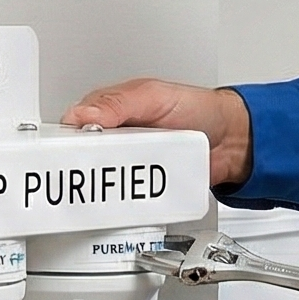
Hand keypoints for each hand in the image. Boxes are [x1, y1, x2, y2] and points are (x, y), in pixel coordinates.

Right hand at [61, 78, 252, 187]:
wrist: (232, 140)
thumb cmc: (197, 109)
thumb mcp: (154, 96)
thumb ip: (118, 103)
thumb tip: (84, 114)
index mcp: (112, 111)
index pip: (75, 125)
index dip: (66, 139)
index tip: (66, 151)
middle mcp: (118, 138)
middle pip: (85, 158)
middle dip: (82, 168)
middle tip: (85, 172)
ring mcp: (132, 164)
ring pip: (103, 182)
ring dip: (102, 187)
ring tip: (103, 188)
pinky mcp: (146, 187)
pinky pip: (129, 199)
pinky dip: (125, 203)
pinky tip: (123, 202)